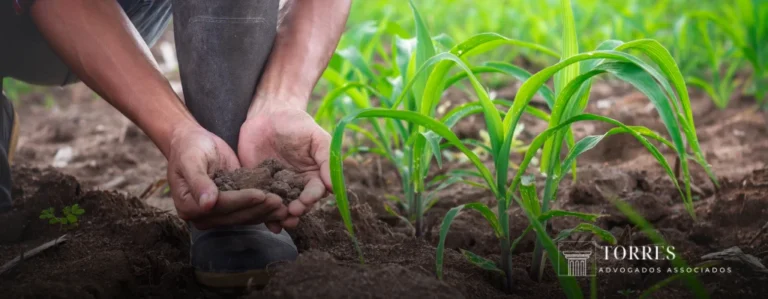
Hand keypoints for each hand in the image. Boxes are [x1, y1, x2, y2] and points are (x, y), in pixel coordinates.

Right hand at [167, 124, 287, 231]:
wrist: (193, 143)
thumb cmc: (189, 148)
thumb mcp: (191, 160)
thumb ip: (198, 181)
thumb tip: (207, 204)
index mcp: (189, 206)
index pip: (220, 206)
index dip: (241, 201)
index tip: (261, 194)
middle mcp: (203, 215)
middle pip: (235, 216)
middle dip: (258, 209)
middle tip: (279, 202)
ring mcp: (219, 214)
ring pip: (245, 217)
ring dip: (265, 213)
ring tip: (284, 207)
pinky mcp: (232, 207)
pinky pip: (249, 211)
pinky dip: (265, 210)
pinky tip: (281, 208)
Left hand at [239, 103, 331, 228]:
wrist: (267, 116)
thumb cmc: (296, 124)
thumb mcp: (316, 136)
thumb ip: (326, 158)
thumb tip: (332, 186)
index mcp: (313, 175)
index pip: (316, 191)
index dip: (312, 198)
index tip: (306, 201)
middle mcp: (297, 185)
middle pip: (300, 204)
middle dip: (297, 211)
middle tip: (291, 213)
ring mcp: (278, 188)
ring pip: (282, 207)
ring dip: (282, 217)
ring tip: (279, 222)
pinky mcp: (259, 187)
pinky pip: (262, 202)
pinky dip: (263, 214)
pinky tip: (266, 223)